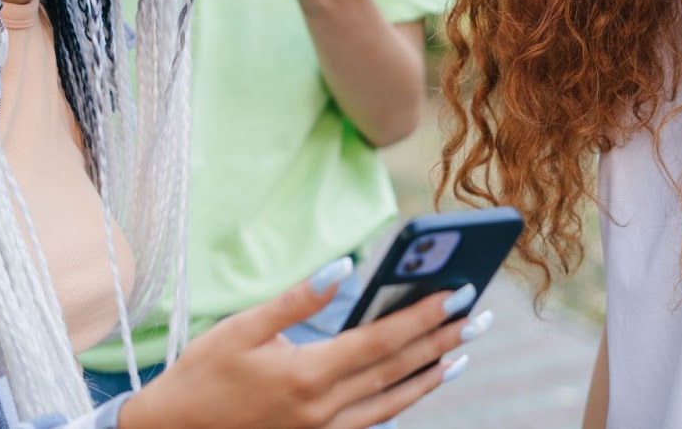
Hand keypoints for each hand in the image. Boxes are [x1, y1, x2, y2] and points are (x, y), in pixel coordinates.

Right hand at [116, 262, 482, 428]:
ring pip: (394, 401)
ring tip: (462, 351)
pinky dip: (403, 400)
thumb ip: (298, 299)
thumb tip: (342, 267)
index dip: (424, 315)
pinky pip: (374, 421)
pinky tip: (418, 384)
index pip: (382, 340)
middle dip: (442, 339)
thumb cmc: (204, 374)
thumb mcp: (243, 328)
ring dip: (432, 374)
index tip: (457, 292)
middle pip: (398, 370)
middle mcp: (324, 410)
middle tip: (477, 316)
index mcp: (308, 375)